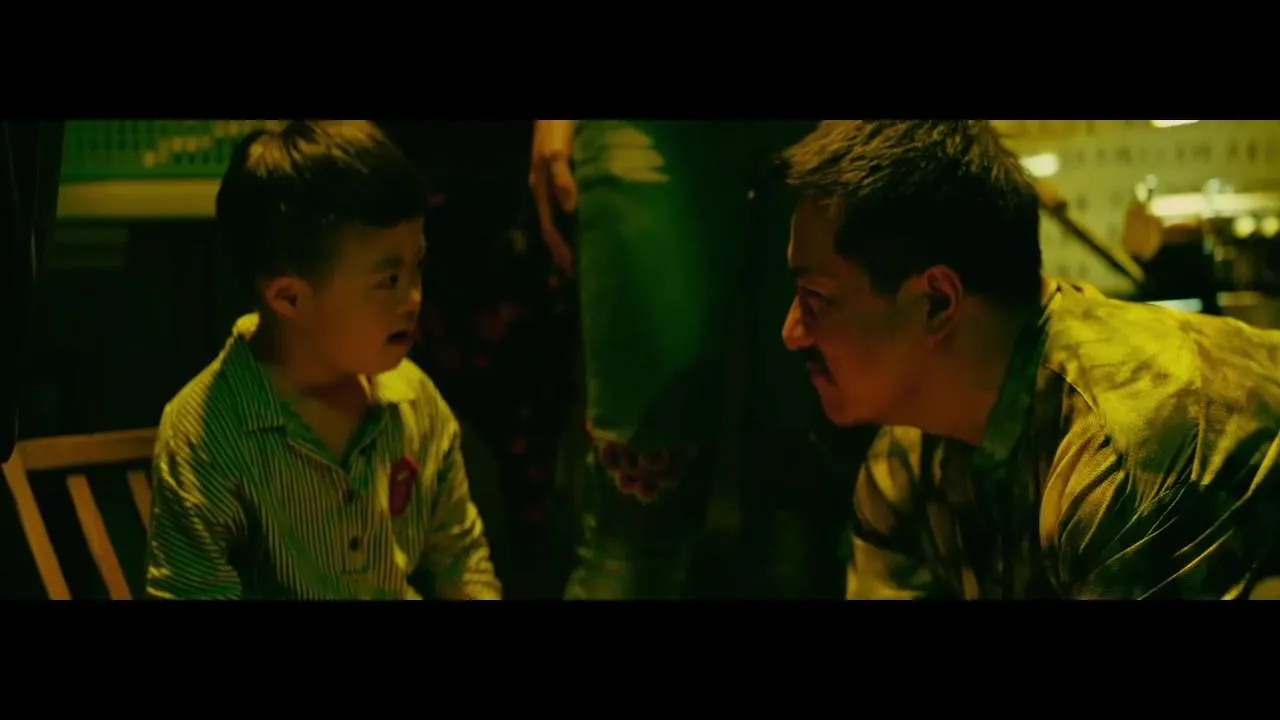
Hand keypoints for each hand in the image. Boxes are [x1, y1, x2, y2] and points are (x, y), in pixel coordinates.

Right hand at [529, 120, 578, 275]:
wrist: (555, 111)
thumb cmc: (556, 125)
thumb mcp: (556, 151)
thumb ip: (562, 177)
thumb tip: (570, 209)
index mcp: (540, 188)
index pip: (549, 227)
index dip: (559, 248)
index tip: (571, 269)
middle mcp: (543, 190)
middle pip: (552, 227)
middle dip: (563, 249)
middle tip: (578, 273)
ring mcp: (551, 183)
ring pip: (558, 218)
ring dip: (569, 237)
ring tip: (582, 256)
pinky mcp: (562, 175)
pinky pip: (566, 205)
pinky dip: (575, 220)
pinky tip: (586, 225)